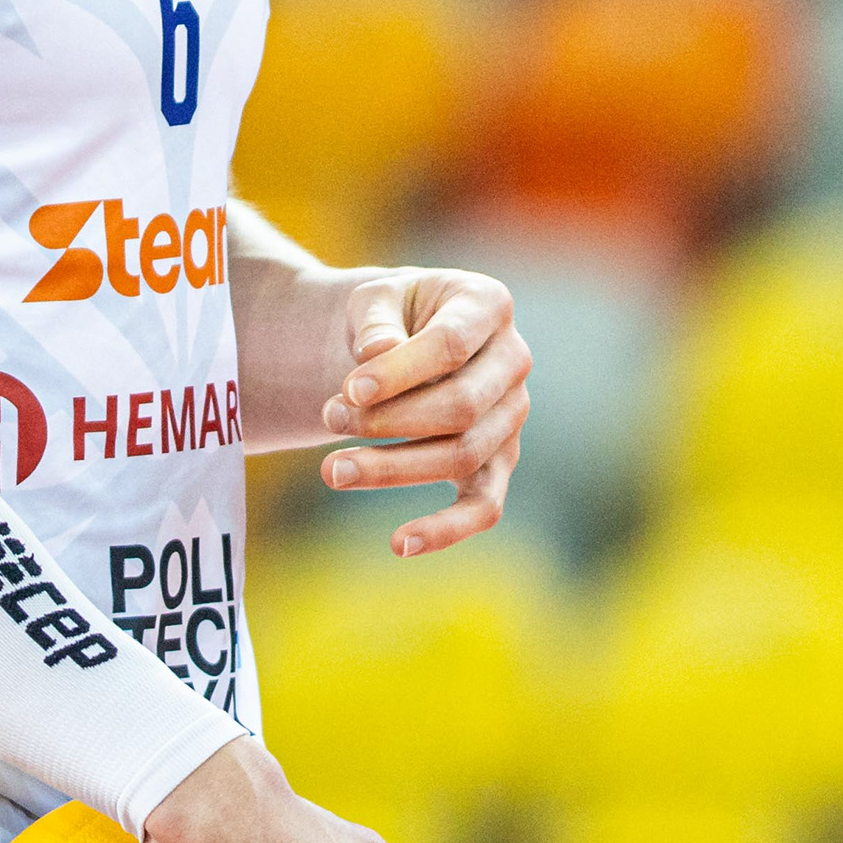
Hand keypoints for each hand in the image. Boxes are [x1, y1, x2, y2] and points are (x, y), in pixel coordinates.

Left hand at [320, 268, 528, 556]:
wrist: (400, 340)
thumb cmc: (389, 315)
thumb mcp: (374, 298)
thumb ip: (375, 321)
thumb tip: (376, 356)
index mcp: (488, 304)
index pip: (452, 344)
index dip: (399, 372)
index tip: (348, 389)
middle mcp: (513, 361)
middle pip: (461, 407)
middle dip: (390, 421)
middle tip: (328, 419)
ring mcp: (511, 416)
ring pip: (464, 456)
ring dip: (393, 468)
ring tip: (331, 470)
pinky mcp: (498, 462)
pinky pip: (485, 507)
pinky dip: (446, 529)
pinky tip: (399, 544)